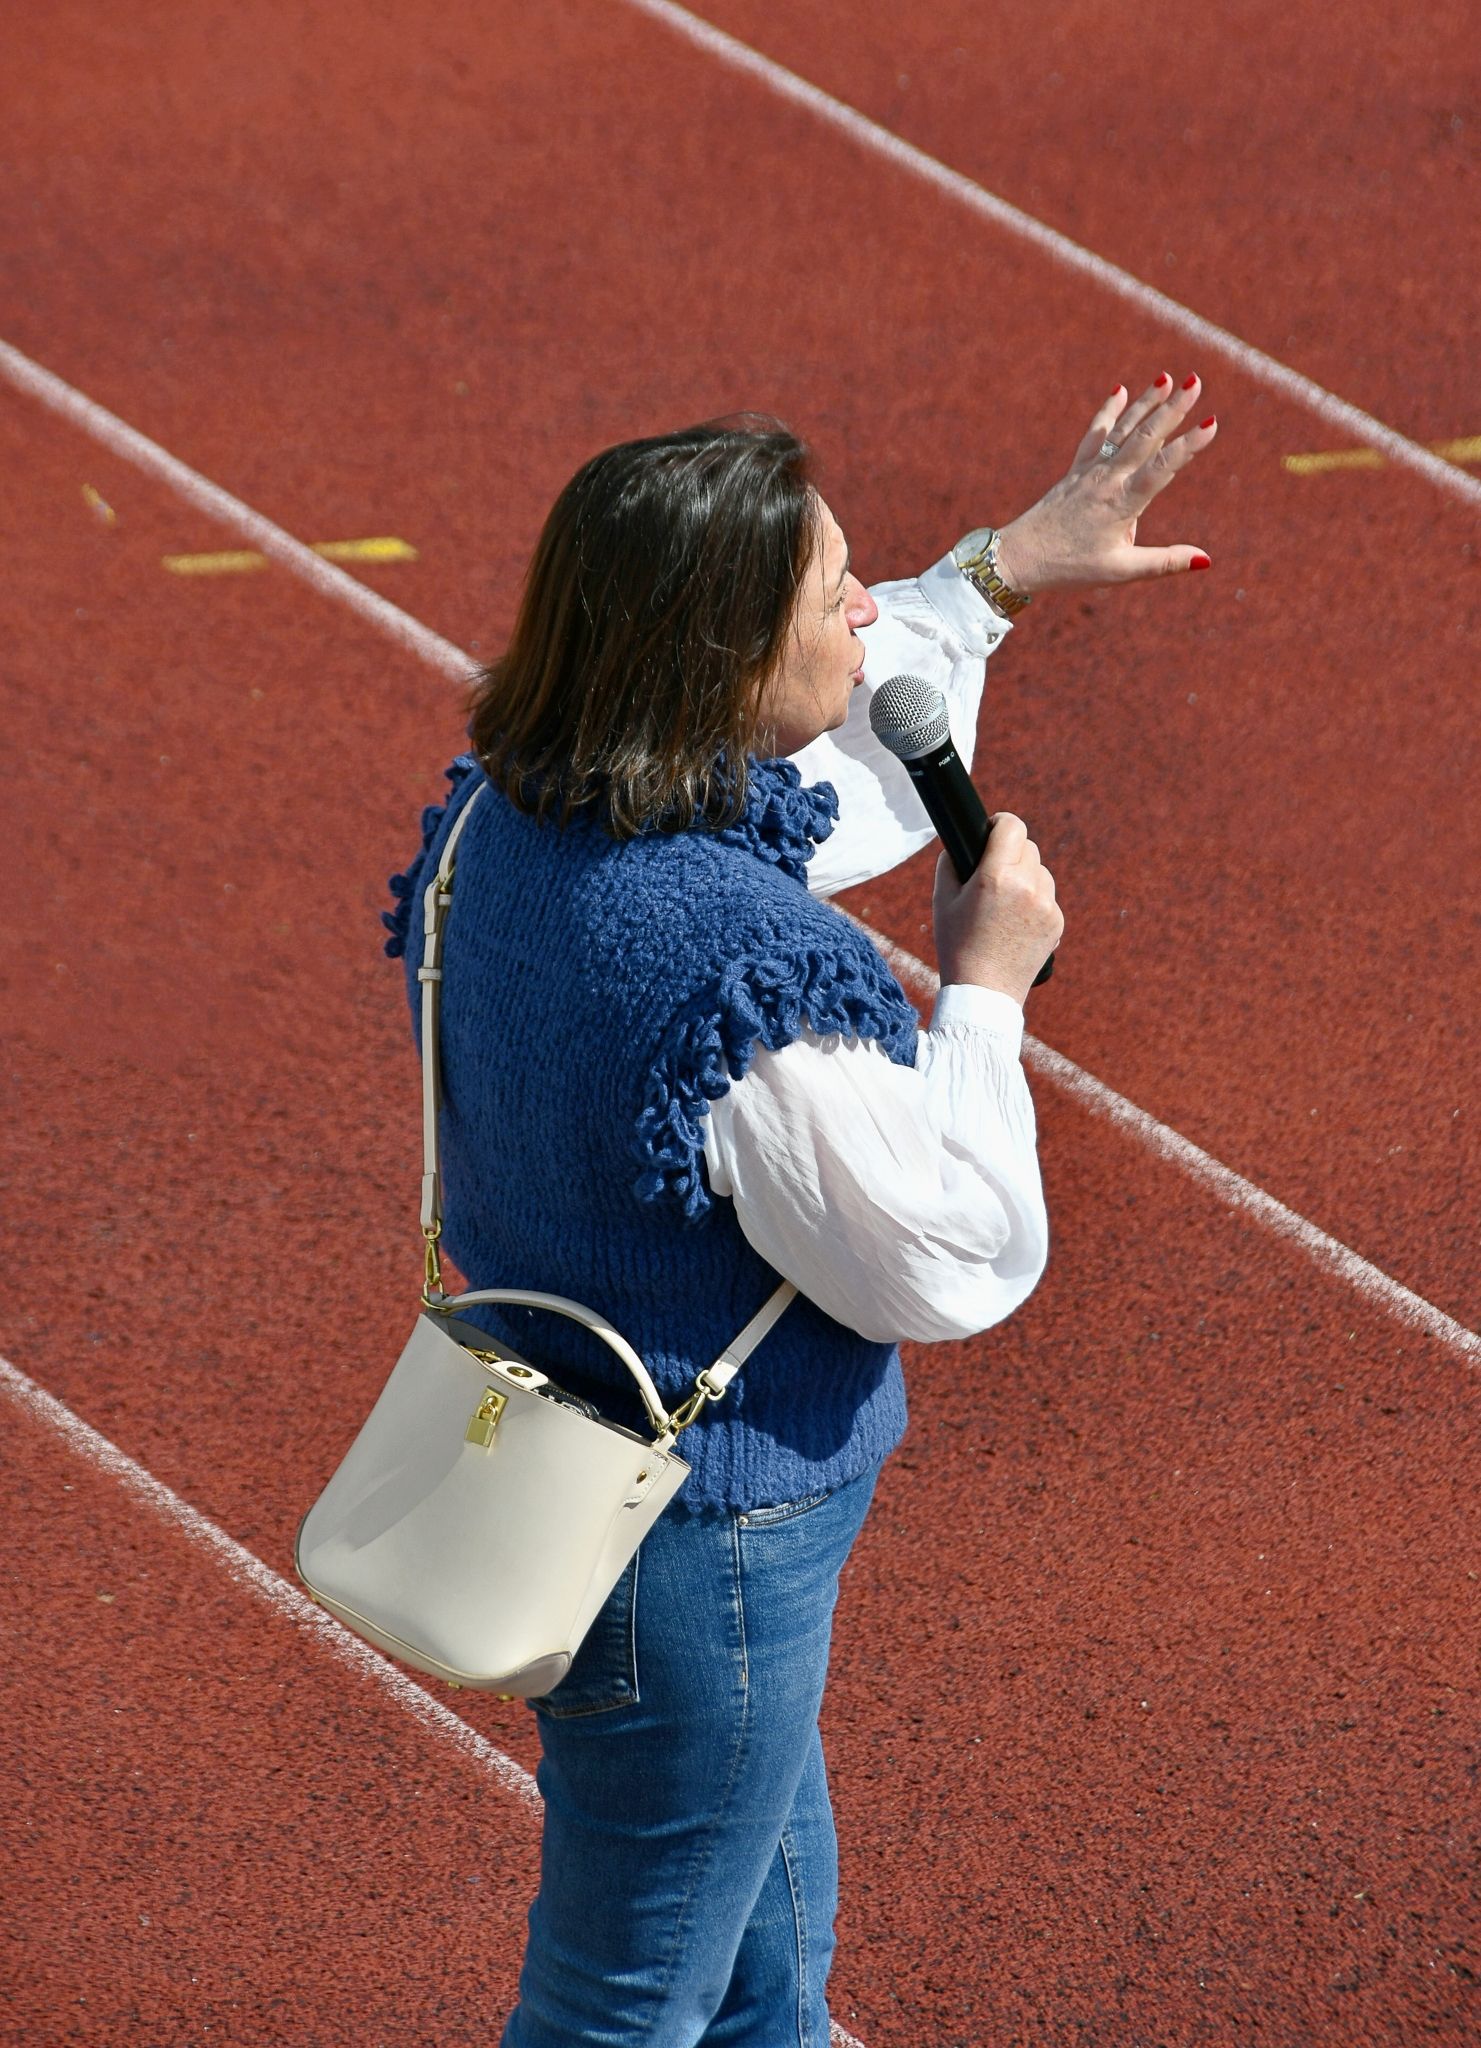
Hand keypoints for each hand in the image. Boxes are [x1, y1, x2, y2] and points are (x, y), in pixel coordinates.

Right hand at [932, 813, 1062, 1006]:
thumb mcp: (942, 899)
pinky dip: (1033, 901)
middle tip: (992, 874)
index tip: (993, 830)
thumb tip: (964, 842)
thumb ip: (951, 861)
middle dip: (1010, 853)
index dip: (1000, 823)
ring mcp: (1046, 905)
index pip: (1012, 826)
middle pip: (1028, 846)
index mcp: (996, 876)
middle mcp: (1027, 886)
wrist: (984, 991)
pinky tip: (1015, 922)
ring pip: (1040, 870)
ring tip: (1003, 903)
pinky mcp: (1057, 922)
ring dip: (1025, 876)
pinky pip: (1047, 896)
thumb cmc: (957, 945)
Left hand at [992, 372, 1216, 596]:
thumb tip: (1206, 559)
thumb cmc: (1072, 568)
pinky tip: (1120, 390)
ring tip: (1166, 378)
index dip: (1188, 446)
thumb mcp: (1121, 571)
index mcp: (1122, 504)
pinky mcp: (1076, 469)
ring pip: (1122, 430)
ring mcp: (1090, 471)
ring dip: (1145, 403)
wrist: (1020, 557)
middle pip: (1145, 438)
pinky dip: (1108, 413)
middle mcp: (1107, 480)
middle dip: (1172, 409)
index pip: (1161, 469)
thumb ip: (1164, 563)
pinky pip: (1095, 435)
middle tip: (1195, 382)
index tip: (1211, 424)